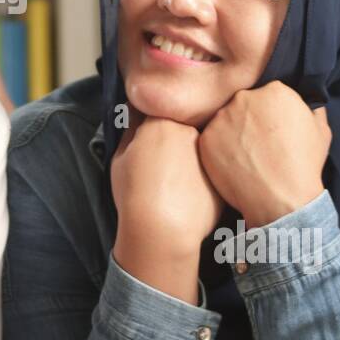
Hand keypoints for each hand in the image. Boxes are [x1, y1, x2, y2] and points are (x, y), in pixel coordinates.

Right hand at [110, 108, 225, 261]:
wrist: (162, 228)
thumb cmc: (135, 193)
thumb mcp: (119, 156)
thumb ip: (129, 130)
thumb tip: (134, 116)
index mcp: (162, 121)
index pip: (157, 111)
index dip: (149, 127)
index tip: (145, 140)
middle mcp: (190, 131)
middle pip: (180, 128)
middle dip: (171, 140)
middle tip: (158, 164)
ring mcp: (208, 154)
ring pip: (196, 150)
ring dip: (187, 158)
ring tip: (172, 183)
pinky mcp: (220, 176)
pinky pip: (207, 172)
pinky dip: (199, 179)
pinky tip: (185, 195)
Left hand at [197, 81, 331, 228]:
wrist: (279, 200)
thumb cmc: (303, 166)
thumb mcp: (321, 130)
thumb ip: (312, 108)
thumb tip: (305, 101)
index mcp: (275, 91)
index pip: (269, 94)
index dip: (273, 113)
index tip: (275, 129)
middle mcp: (244, 98)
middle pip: (245, 104)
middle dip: (251, 119)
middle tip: (261, 144)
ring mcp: (222, 118)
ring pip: (227, 120)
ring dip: (234, 133)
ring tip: (249, 156)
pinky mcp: (206, 137)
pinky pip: (212, 138)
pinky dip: (220, 149)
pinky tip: (236, 164)